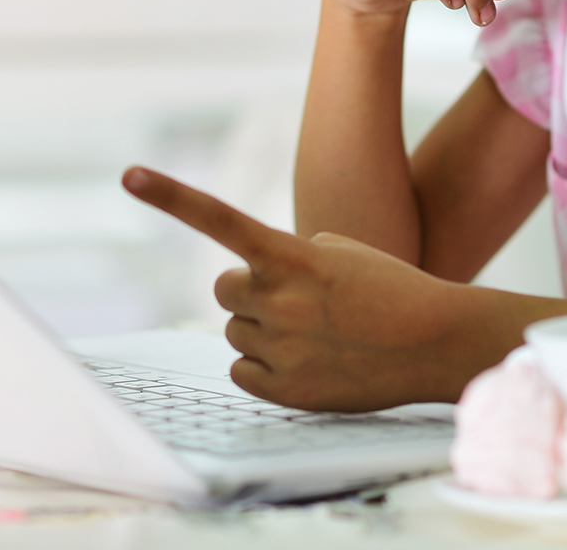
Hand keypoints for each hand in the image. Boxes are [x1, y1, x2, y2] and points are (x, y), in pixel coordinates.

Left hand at [122, 166, 496, 410]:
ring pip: (236, 333)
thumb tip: (248, 285)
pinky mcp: (285, 390)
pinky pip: (242, 373)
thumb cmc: (390, 289)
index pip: (219, 219)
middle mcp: (278, 299)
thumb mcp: (339, 251)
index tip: (129, 174)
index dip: (171, 196)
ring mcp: (280, 347)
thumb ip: (286, 257)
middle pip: (224, 289)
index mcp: (292, 255)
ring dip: (263, 330)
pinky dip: (266, 368)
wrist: (437, 342)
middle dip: (250, 292)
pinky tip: (308, 361)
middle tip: (294, 299)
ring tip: (317, 334)